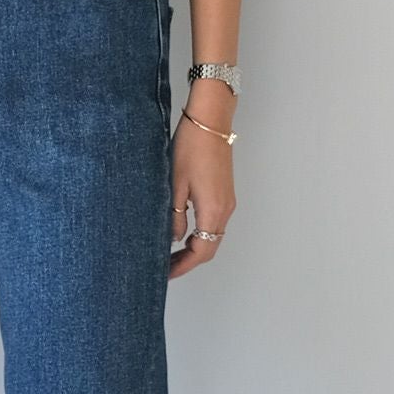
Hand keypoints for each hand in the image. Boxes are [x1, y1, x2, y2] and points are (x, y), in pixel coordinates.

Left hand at [168, 111, 235, 281]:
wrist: (211, 120)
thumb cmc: (191, 146)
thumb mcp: (174, 183)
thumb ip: (173, 215)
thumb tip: (173, 238)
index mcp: (212, 209)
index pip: (201, 251)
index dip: (183, 266)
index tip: (166, 273)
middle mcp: (225, 209)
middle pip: (210, 247)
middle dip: (188, 261)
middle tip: (165, 267)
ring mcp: (227, 201)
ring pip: (213, 236)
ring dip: (194, 248)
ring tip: (170, 253)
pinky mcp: (225, 193)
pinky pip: (214, 223)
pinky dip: (200, 234)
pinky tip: (182, 232)